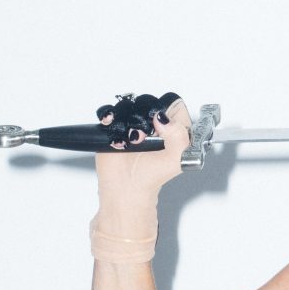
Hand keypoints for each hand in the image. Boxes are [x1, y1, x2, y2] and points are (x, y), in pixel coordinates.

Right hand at [95, 92, 192, 210]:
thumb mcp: (176, 159)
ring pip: (129, 105)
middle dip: (143, 117)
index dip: (167, 112)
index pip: (174, 104)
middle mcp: (155, 123)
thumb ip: (179, 137)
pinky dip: (109, 117)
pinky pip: (110, 111)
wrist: (127, 188)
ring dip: (126, 120)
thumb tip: (163, 118)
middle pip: (149, 102)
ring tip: (129, 140)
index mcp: (175, 128)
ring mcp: (135, 123)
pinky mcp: (116, 126)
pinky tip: (111, 126)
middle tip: (142, 137)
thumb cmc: (152, 176)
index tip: (160, 126)